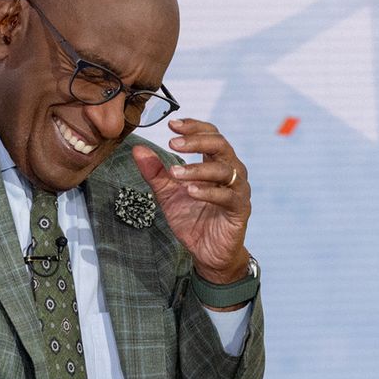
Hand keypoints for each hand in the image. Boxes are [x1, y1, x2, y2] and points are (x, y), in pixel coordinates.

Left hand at [132, 118, 251, 284]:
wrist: (208, 252)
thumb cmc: (193, 220)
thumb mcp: (168, 194)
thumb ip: (155, 172)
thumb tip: (138, 149)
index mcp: (215, 163)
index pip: (211, 135)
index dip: (194, 127)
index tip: (171, 125)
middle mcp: (231, 172)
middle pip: (221, 145)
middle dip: (196, 141)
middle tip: (172, 143)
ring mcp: (238, 190)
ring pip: (224, 169)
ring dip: (197, 168)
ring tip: (175, 173)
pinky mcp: (240, 209)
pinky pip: (227, 195)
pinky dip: (208, 191)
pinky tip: (190, 191)